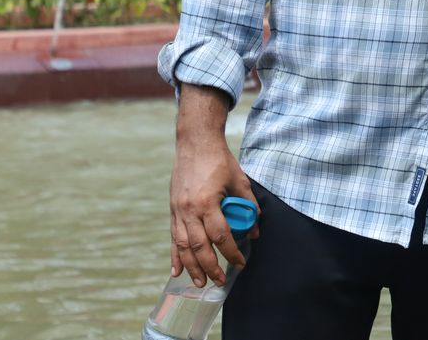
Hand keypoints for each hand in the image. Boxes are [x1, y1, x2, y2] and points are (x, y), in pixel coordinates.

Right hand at [169, 131, 255, 286]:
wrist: (195, 144)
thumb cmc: (219, 161)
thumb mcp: (239, 180)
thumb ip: (247, 205)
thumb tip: (255, 229)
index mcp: (207, 202)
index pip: (221, 235)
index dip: (231, 252)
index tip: (241, 263)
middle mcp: (189, 210)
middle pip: (199, 246)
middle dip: (210, 267)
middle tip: (220, 281)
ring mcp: (178, 211)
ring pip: (183, 246)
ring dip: (191, 267)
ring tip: (199, 283)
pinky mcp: (172, 210)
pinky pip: (173, 238)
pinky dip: (175, 256)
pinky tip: (176, 272)